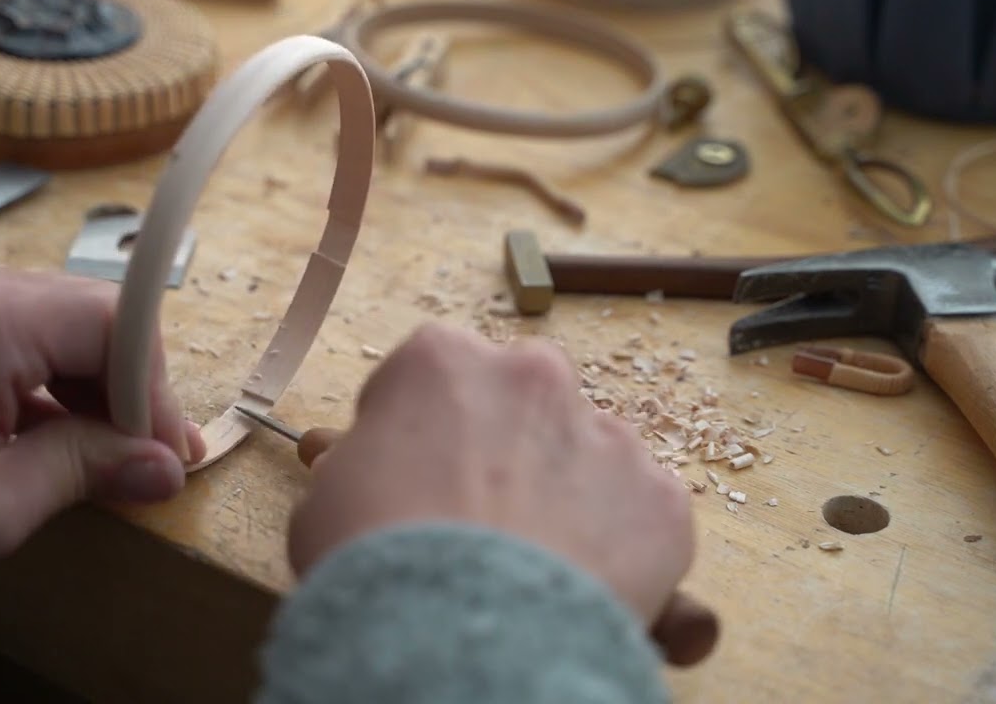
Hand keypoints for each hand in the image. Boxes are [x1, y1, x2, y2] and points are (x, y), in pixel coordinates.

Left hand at [0, 248, 204, 584]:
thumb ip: (89, 467)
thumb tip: (164, 465)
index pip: (107, 320)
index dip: (153, 385)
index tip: (166, 448)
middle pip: (77, 310)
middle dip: (120, 383)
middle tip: (144, 453)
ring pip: (42, 315)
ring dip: (79, 378)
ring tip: (98, 448)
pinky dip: (32, 370)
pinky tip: (45, 424)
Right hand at [288, 324, 696, 638]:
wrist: (455, 635)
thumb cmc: (373, 560)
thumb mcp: (333, 495)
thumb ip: (365, 462)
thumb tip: (370, 466)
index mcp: (442, 360)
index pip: (435, 378)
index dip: (425, 432)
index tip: (416, 475)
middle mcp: (534, 377)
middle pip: (526, 401)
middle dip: (511, 446)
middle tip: (484, 517)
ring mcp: (608, 434)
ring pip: (592, 458)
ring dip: (571, 498)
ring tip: (538, 570)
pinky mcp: (662, 500)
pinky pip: (644, 521)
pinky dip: (626, 554)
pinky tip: (585, 595)